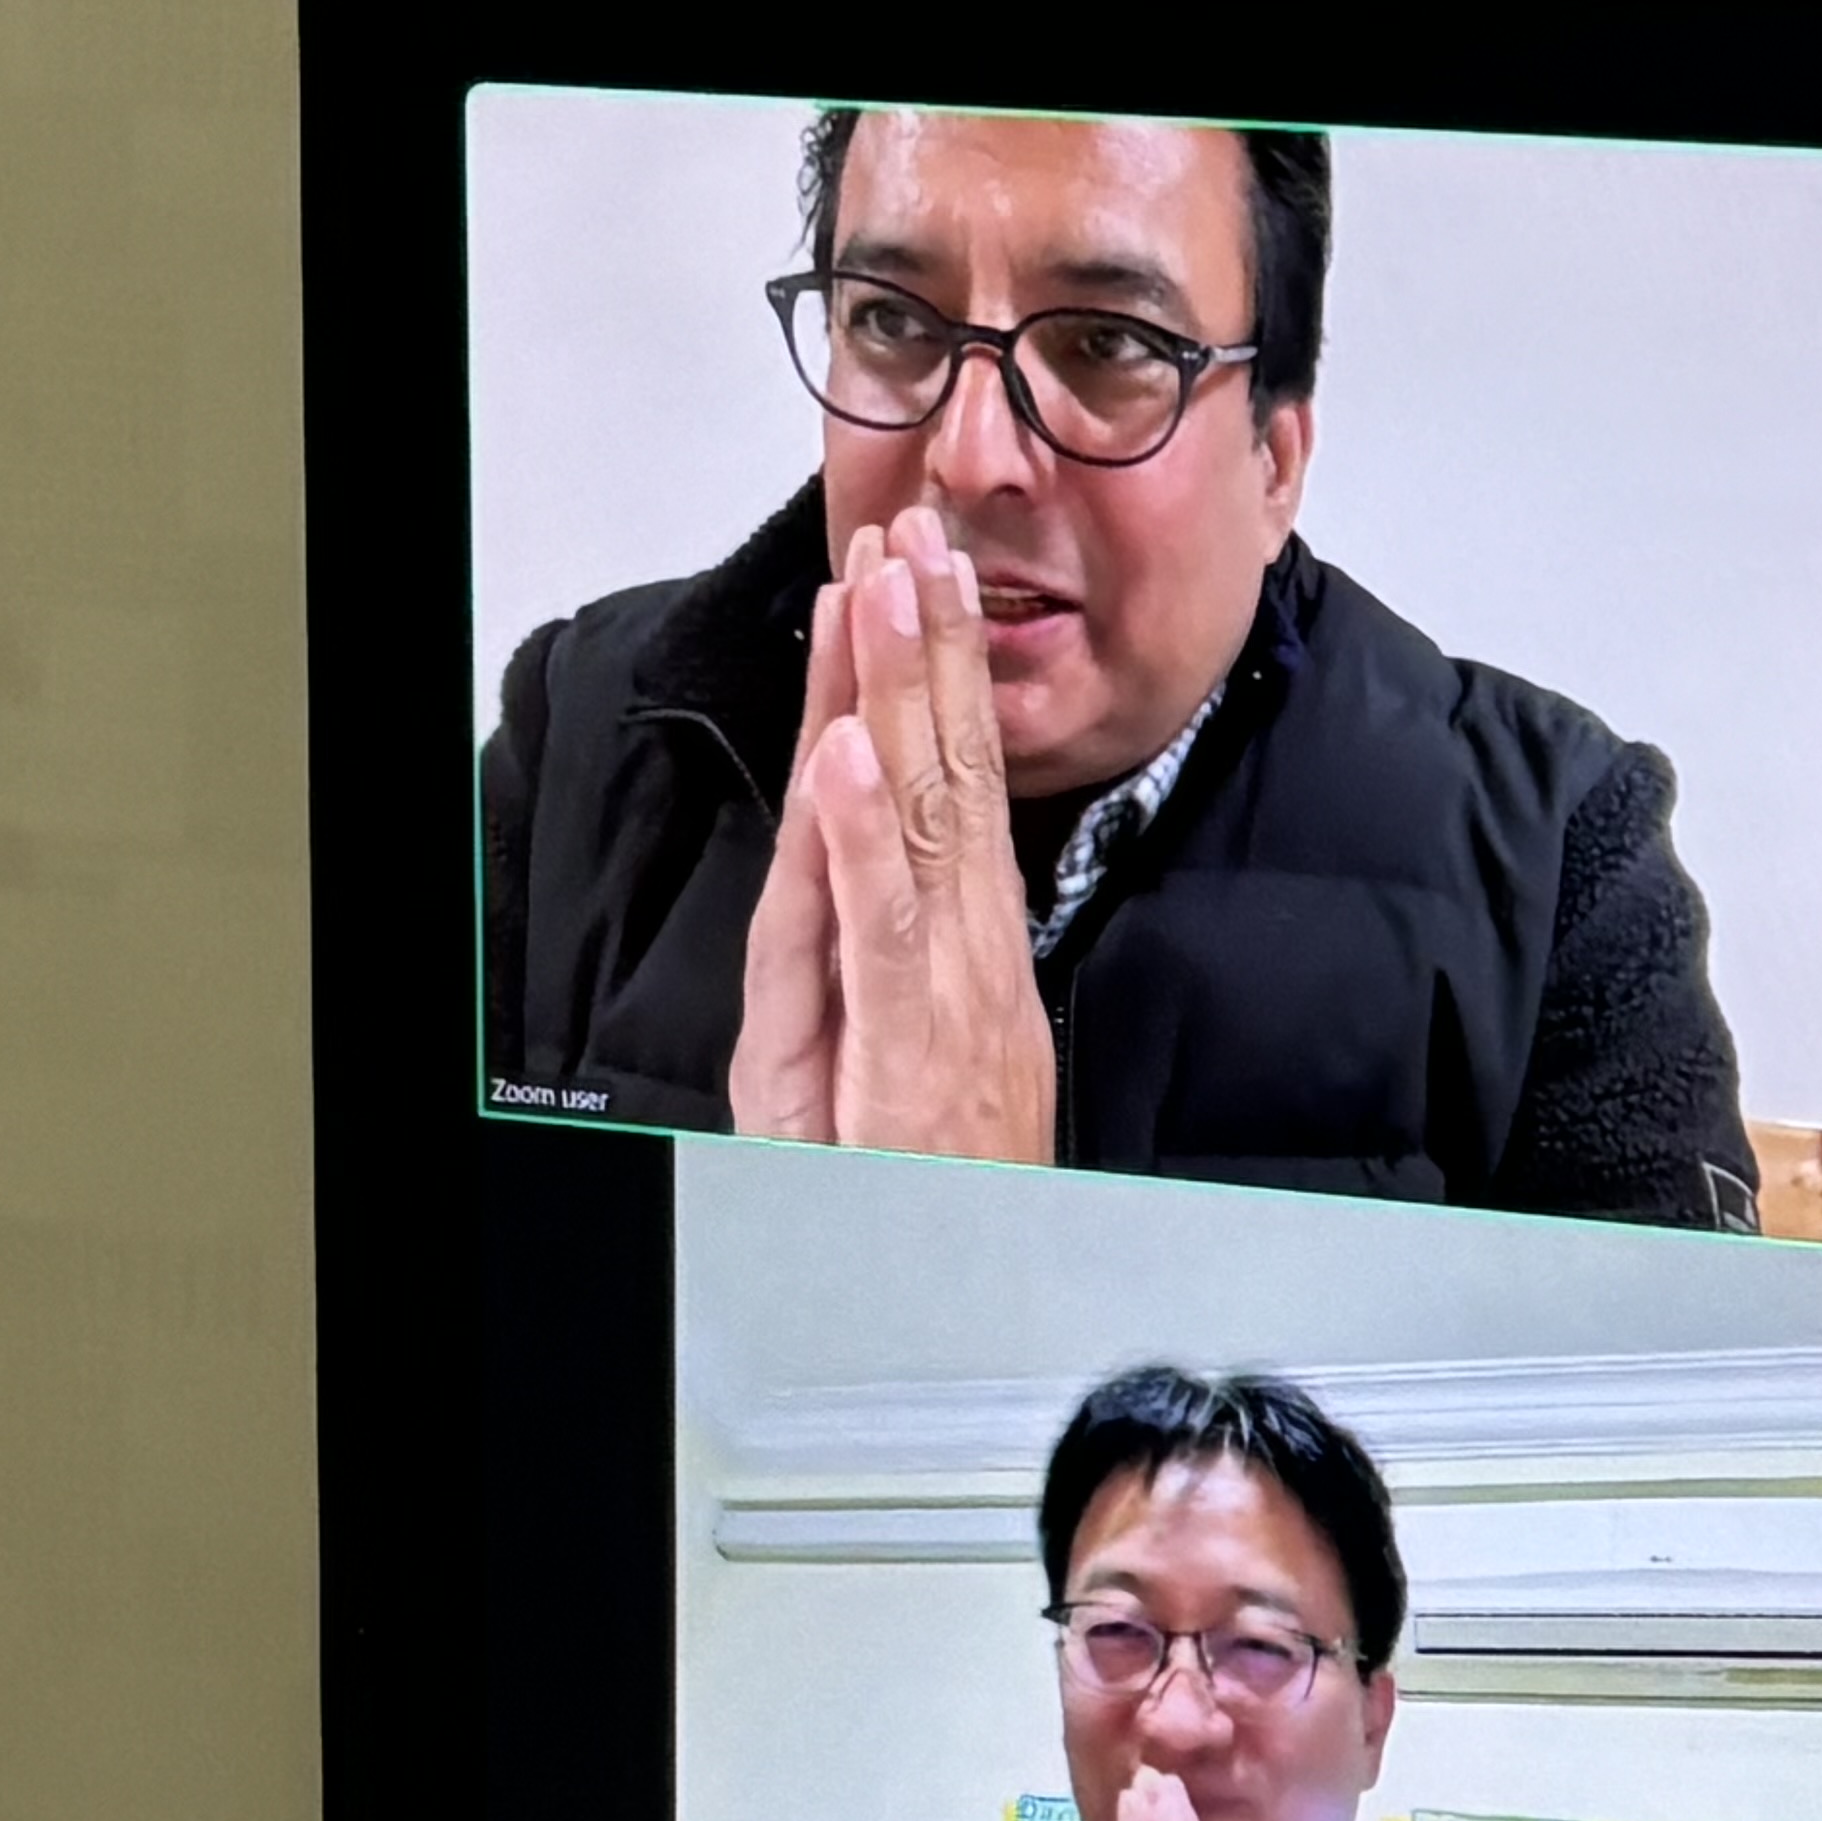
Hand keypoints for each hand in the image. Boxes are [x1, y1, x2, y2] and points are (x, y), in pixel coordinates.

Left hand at [733, 510, 1057, 1165]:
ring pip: (925, 819)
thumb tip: (852, 841)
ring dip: (899, 698)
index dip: (922, 677)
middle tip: (914, 532)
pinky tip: (852, 758)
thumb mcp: (882, 1043)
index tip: (910, 577)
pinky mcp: (910, 1045)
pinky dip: (867, 838)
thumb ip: (857, 939)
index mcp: (969, 949)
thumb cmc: (930, 1184)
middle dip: (924, 645)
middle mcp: (968, 955)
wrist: (966, 1287)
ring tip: (886, 593)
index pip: (946, 785)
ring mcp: (945, 995)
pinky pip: (884, 928)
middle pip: (949, 773)